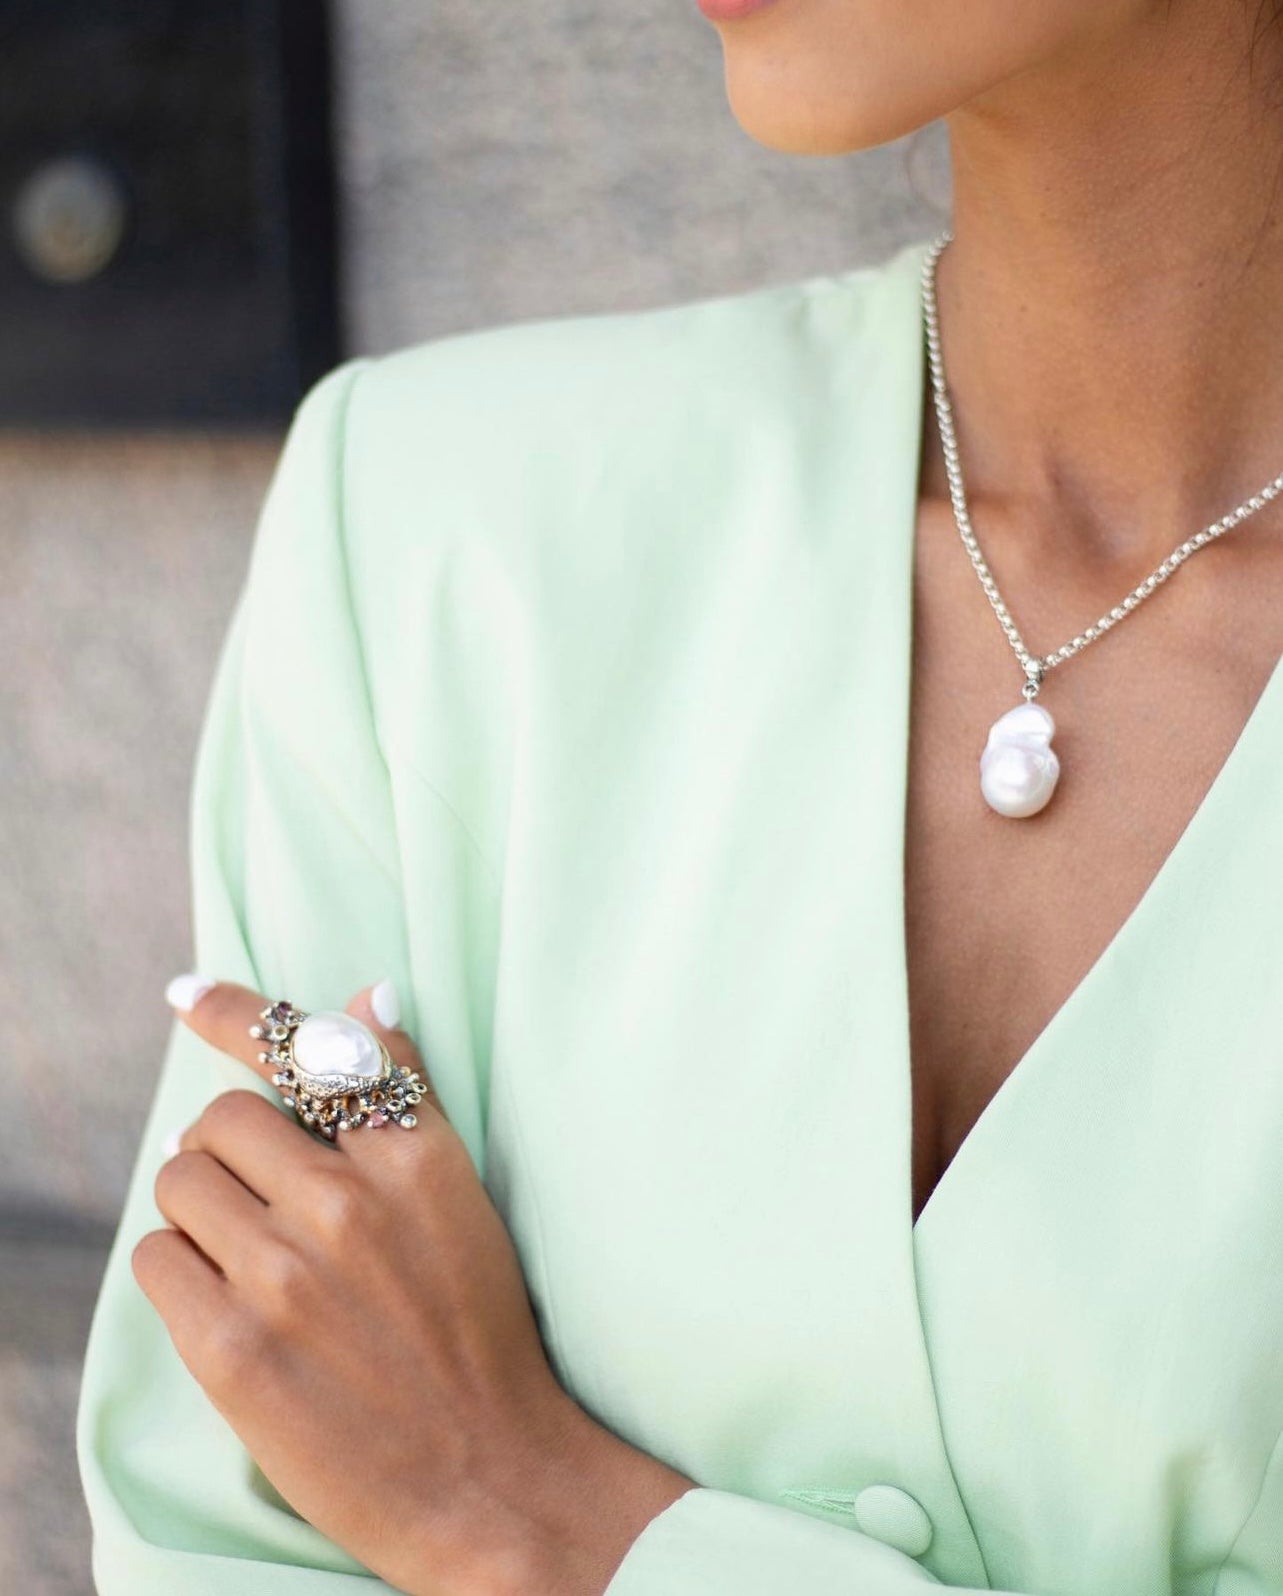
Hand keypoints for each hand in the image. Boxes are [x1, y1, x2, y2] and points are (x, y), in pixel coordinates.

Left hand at [132, 977, 693, 1594]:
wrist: (486, 1477)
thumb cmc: (478, 1332)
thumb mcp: (462, 1198)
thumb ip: (408, 1096)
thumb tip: (369, 991)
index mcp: (412, 1159)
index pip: (306, 1050)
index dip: (235, 1013)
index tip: (189, 996)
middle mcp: (345, 1204)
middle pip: (225, 1118)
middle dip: (227, 1147)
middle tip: (250, 1191)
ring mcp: (283, 1277)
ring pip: (181, 1181)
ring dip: (200, 1205)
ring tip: (239, 1247)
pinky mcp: (232, 1351)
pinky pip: (157, 1259)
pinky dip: (179, 1267)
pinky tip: (222, 1297)